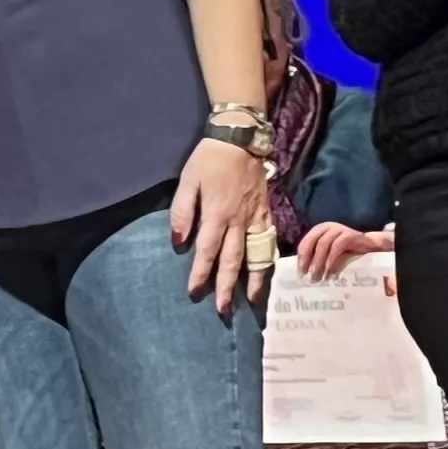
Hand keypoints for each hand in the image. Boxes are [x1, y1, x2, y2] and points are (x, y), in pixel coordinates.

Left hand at [168, 135, 269, 314]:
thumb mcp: (187, 181)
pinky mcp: (266, 212)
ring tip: (252, 300)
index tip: (195, 292)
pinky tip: (265, 272)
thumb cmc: (209, 159)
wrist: (241, 138)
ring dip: (254, 279)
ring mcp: (255, 217)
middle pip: (233, 260)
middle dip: (228, 286)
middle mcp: (238, 220)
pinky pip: (268, 241)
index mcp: (217, 213)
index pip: (207, 250)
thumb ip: (182, 212)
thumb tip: (179, 241)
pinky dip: (268, 259)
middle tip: (224, 310)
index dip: (201, 272)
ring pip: (256, 254)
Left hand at [296, 220, 393, 280]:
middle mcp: (327, 227)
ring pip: (323, 245)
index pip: (305, 244)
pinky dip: (332, 260)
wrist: (370, 246)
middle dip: (309, 262)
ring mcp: (339, 229)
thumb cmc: (347, 251)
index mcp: (319, 231)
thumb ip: (318, 259)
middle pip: (313, 244)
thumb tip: (305, 275)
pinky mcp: (349, 235)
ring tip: (318, 277)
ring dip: (319, 263)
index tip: (301, 273)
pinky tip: (330, 272)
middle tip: (309, 277)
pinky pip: (337, 246)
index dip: (301, 259)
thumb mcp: (329, 255)